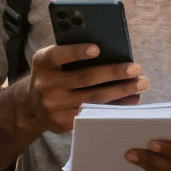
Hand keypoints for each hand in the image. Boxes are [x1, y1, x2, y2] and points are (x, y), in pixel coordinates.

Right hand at [14, 44, 148, 133]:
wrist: (30, 107)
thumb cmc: (52, 75)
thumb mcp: (52, 62)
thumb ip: (71, 54)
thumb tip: (110, 51)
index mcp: (43, 63)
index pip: (58, 55)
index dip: (77, 52)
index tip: (97, 48)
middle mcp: (46, 85)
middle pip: (85, 78)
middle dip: (113, 73)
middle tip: (135, 68)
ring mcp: (54, 106)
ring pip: (93, 98)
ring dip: (121, 91)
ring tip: (140, 84)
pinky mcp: (64, 122)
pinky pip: (94, 114)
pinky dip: (115, 106)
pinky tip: (131, 99)